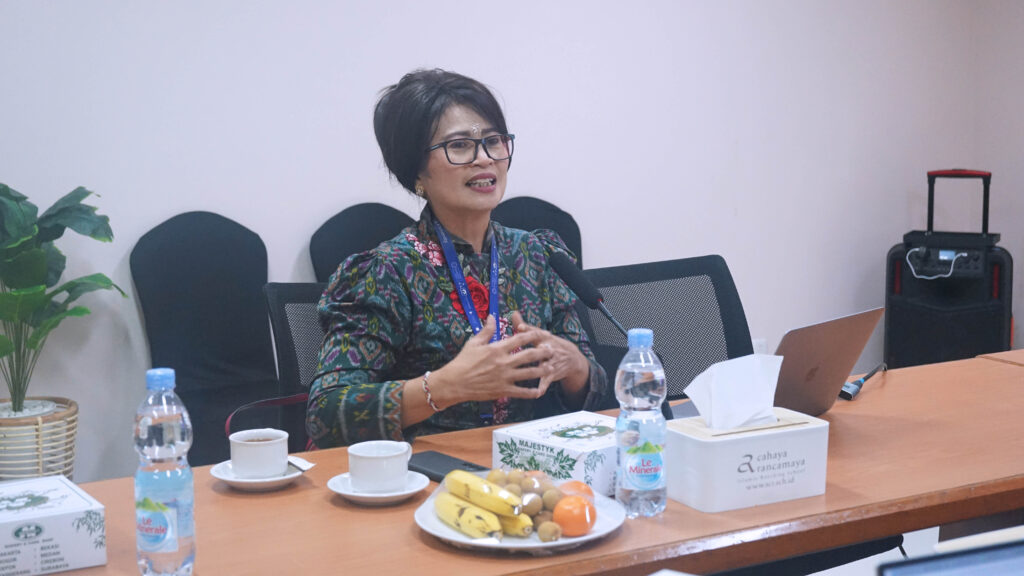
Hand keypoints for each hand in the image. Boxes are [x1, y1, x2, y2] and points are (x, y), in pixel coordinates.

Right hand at [430, 315, 556, 407]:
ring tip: (552, 368)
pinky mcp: (503, 390)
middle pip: (529, 356)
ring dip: (543, 370)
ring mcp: (505, 377)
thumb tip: (492, 316)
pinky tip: (540, 391)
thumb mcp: (473, 342)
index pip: (520, 339)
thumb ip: (486, 330)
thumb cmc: (462, 361)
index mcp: (497, 348)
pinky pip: (521, 392)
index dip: (533, 334)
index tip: (541, 333)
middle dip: (543, 352)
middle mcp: (504, 362)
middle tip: (552, 350)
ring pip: (529, 374)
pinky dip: (532, 392)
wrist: (454, 383)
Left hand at [509, 311, 589, 395]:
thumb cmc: (550, 344)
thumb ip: (525, 326)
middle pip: (542, 348)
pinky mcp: (552, 374)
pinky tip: (537, 393)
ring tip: (531, 373)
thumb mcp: (540, 335)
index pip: (536, 332)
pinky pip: (546, 381)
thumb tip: (513, 312)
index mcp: (544, 338)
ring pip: (545, 365)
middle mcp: (549, 349)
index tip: (519, 327)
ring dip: (541, 368)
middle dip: (536, 350)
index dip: (528, 328)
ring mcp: (552, 362)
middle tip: (526, 352)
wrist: (572, 359)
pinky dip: (542, 387)